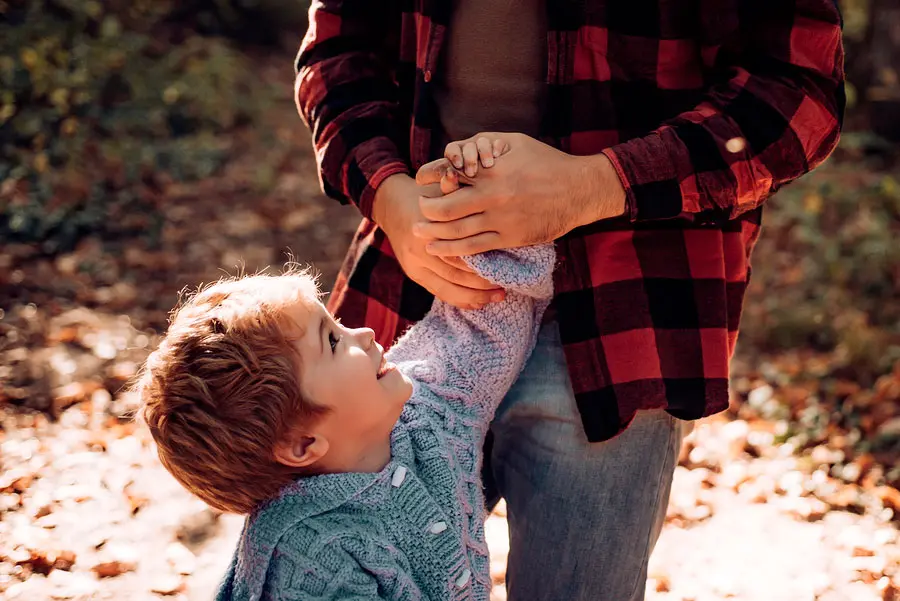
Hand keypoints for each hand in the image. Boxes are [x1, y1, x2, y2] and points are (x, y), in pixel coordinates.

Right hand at [371, 174, 504, 308]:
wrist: (392, 206)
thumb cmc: (424, 195)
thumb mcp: (437, 188)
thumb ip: (448, 186)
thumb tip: (455, 174)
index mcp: (427, 229)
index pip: (460, 251)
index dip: (483, 260)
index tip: (507, 265)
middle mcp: (419, 250)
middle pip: (456, 274)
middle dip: (483, 284)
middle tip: (507, 288)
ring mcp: (414, 264)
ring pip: (448, 288)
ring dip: (475, 296)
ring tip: (499, 297)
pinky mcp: (414, 274)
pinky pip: (439, 292)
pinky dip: (460, 300)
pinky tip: (479, 303)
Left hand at [414, 132, 626, 256]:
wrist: (578, 190)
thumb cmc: (546, 162)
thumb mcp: (516, 142)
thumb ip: (486, 143)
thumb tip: (461, 149)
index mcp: (491, 169)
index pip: (449, 173)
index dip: (429, 177)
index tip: (419, 180)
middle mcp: (492, 195)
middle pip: (445, 207)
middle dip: (426, 210)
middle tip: (418, 209)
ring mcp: (500, 219)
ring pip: (456, 231)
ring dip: (433, 233)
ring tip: (420, 232)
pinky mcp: (509, 237)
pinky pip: (474, 248)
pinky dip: (453, 250)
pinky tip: (439, 249)